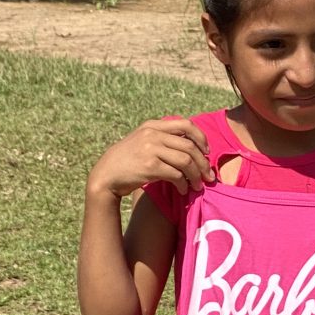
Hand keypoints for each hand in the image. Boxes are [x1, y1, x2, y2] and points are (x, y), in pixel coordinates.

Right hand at [86, 118, 212, 200]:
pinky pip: (176, 174)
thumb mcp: (142, 141)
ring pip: (186, 160)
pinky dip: (183, 184)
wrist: (106, 175)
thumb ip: (161, 139)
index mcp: (152, 126)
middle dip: (203, 163)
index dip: (201, 138)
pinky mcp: (150, 166)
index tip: (207, 152)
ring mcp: (150, 149)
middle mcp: (152, 134)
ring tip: (198, 186)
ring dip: (196, 175)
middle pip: (189, 145)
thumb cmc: (127, 161)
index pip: (186, 124)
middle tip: (208, 176)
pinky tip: (183, 190)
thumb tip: (190, 147)